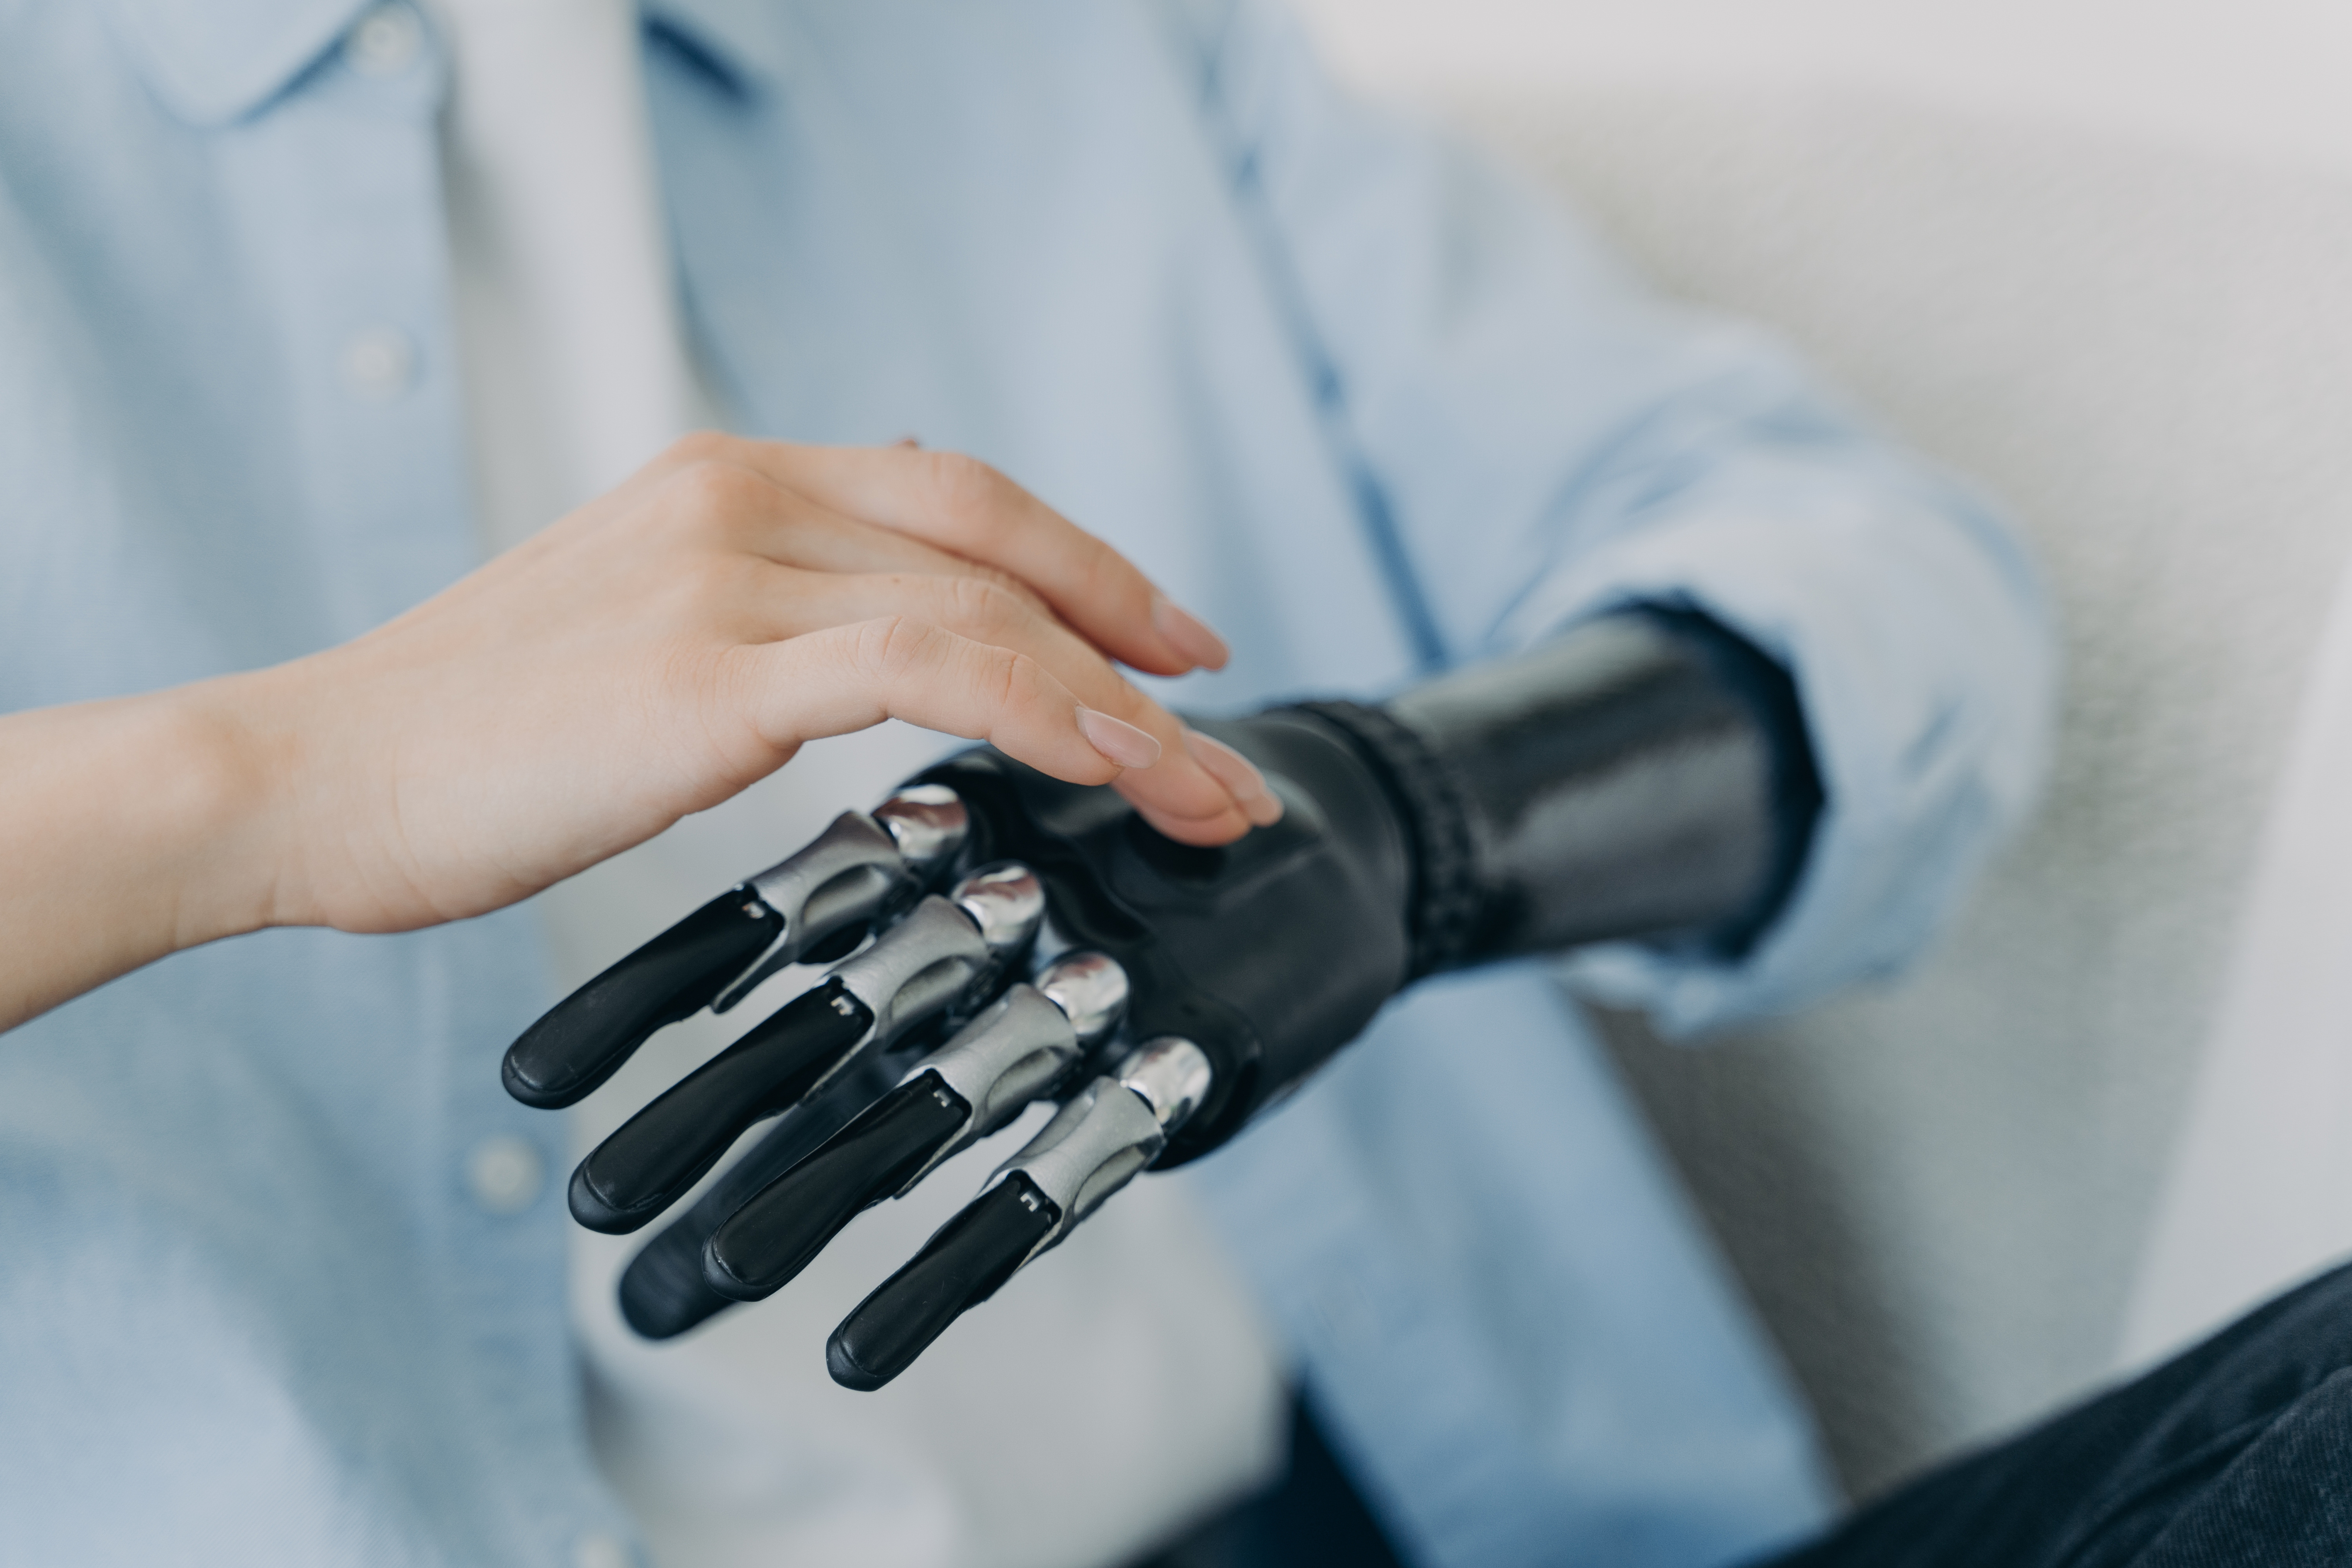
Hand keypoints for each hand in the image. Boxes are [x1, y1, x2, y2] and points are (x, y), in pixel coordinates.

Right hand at [0, 434, 1278, 1027]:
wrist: (312, 772)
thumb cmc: (464, 735)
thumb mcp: (634, 638)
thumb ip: (758, 623)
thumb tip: (870, 656)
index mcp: (726, 483)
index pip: (957, 498)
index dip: (1082, 561)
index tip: (1162, 637)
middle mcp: (739, 499)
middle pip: (998, 549)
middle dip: (1133, 641)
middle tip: (1220, 734)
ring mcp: (726, 573)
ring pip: (988, 613)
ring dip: (1121, 708)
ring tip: (1206, 792)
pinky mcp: (710, 666)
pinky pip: (930, 670)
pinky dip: (1044, 713)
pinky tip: (1113, 767)